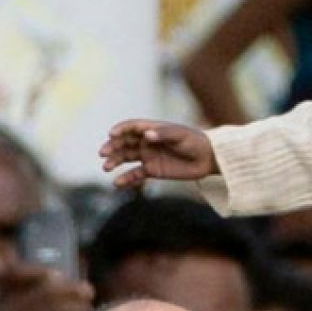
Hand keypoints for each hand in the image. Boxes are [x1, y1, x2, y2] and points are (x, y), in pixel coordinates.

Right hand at [99, 120, 215, 187]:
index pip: (132, 127)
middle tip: (103, 154)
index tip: (111, 134)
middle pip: (124, 142)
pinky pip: (135, 174)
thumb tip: (146, 135)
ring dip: (115, 161)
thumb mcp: (181, 135)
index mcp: (153, 129)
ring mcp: (149, 155)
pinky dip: (126, 178)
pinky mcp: (152, 170)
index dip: (121, 129)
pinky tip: (117, 183)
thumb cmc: (195, 142)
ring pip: (126, 157)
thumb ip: (163, 134)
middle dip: (112, 147)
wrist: (207, 159)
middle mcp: (147, 141)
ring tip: (107, 167)